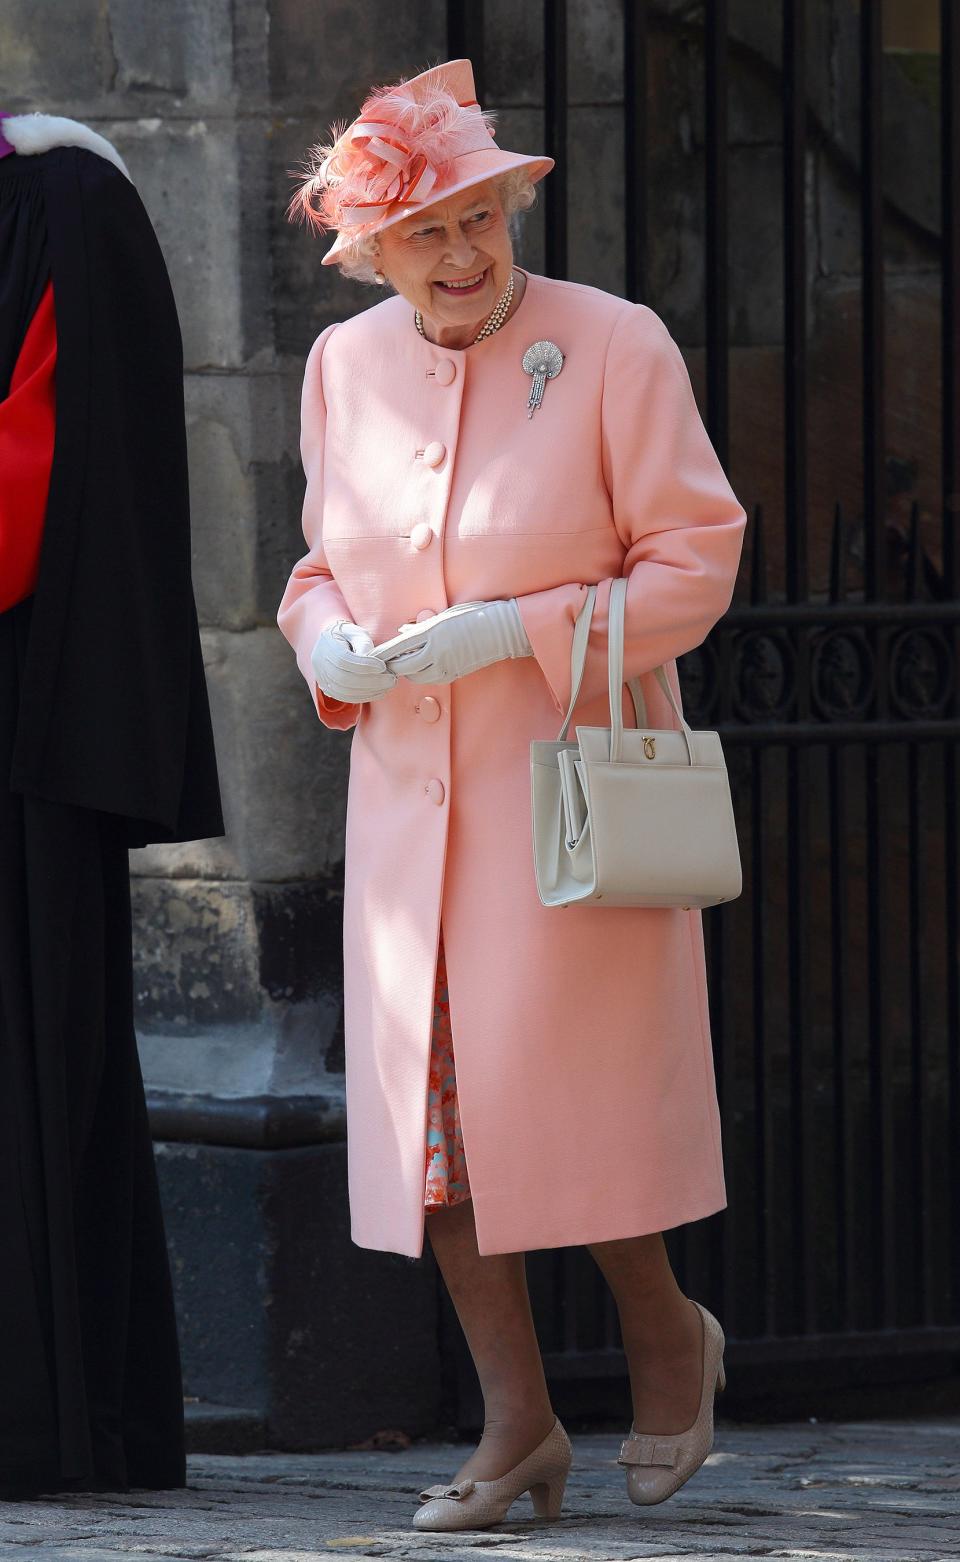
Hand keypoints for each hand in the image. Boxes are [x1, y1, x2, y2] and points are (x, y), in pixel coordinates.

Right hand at [310, 621, 396, 703]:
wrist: (332, 643)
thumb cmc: (348, 636)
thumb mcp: (356, 632)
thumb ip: (363, 643)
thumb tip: (371, 658)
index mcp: (327, 646)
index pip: (344, 660)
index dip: (364, 665)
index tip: (383, 666)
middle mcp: (320, 664)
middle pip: (345, 679)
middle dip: (371, 681)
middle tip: (391, 679)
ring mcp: (322, 678)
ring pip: (345, 691)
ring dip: (370, 691)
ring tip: (387, 685)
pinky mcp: (328, 689)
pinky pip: (345, 697)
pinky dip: (364, 696)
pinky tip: (378, 692)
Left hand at [379, 599, 531, 685]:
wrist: (501, 629)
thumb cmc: (474, 615)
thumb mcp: (445, 615)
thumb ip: (423, 626)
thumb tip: (403, 632)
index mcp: (432, 632)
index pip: (398, 647)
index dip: (383, 654)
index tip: (372, 656)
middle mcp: (436, 650)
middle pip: (403, 666)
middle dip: (393, 666)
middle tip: (386, 664)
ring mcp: (446, 664)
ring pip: (416, 676)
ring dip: (408, 672)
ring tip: (404, 664)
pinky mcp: (455, 673)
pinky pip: (432, 679)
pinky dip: (423, 675)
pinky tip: (422, 668)